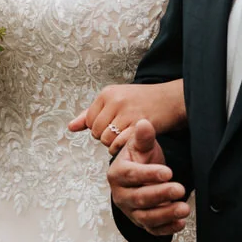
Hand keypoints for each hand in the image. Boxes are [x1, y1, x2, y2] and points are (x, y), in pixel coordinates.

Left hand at [68, 80, 184, 154]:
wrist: (171, 100)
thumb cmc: (142, 101)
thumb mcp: (115, 100)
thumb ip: (90, 114)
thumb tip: (70, 127)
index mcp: (107, 93)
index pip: (89, 120)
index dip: (98, 127)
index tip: (112, 124)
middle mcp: (115, 101)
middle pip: (96, 131)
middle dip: (106, 136)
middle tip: (120, 132)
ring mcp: (127, 112)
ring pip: (107, 140)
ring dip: (114, 143)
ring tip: (125, 136)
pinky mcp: (138, 125)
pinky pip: (119, 144)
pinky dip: (122, 147)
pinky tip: (130, 141)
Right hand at [108, 118, 188, 235]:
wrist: (140, 175)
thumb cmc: (140, 159)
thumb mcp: (141, 145)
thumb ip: (143, 136)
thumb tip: (144, 123)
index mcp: (117, 173)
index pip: (131, 175)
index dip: (149, 174)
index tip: (168, 172)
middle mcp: (121, 194)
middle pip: (139, 198)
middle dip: (161, 194)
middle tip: (180, 189)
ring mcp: (130, 211)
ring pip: (146, 217)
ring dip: (166, 214)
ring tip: (184, 208)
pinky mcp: (141, 223)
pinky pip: (153, 230)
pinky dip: (167, 228)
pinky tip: (180, 223)